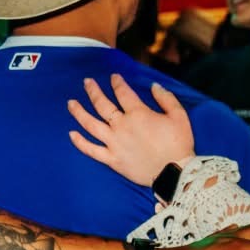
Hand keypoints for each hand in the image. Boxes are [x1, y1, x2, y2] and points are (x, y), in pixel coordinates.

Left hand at [68, 74, 196, 185]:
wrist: (174, 172)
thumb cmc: (178, 143)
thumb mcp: (179, 115)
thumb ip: (166, 98)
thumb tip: (153, 85)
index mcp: (138, 114)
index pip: (123, 93)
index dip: (117, 82)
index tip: (113, 77)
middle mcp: (121, 126)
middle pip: (102, 105)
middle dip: (93, 91)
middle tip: (87, 82)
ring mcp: (114, 143)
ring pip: (91, 125)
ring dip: (79, 112)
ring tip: (70, 103)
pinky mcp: (112, 159)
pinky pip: (91, 150)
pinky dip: (80, 142)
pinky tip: (71, 134)